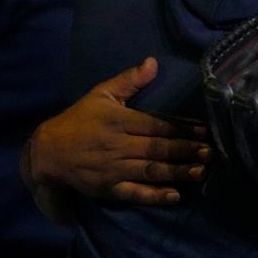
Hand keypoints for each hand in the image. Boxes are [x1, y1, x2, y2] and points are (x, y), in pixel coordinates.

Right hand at [27, 58, 211, 205]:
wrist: (46, 152)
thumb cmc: (79, 119)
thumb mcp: (101, 94)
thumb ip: (129, 80)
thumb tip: (153, 62)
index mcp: (120, 121)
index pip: (157, 125)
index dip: (183, 129)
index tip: (206, 131)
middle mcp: (119, 145)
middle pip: (158, 149)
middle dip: (186, 151)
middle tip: (211, 152)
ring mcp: (113, 169)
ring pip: (151, 171)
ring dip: (178, 172)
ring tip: (201, 172)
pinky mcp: (108, 188)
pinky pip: (134, 193)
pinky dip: (154, 195)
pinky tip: (175, 196)